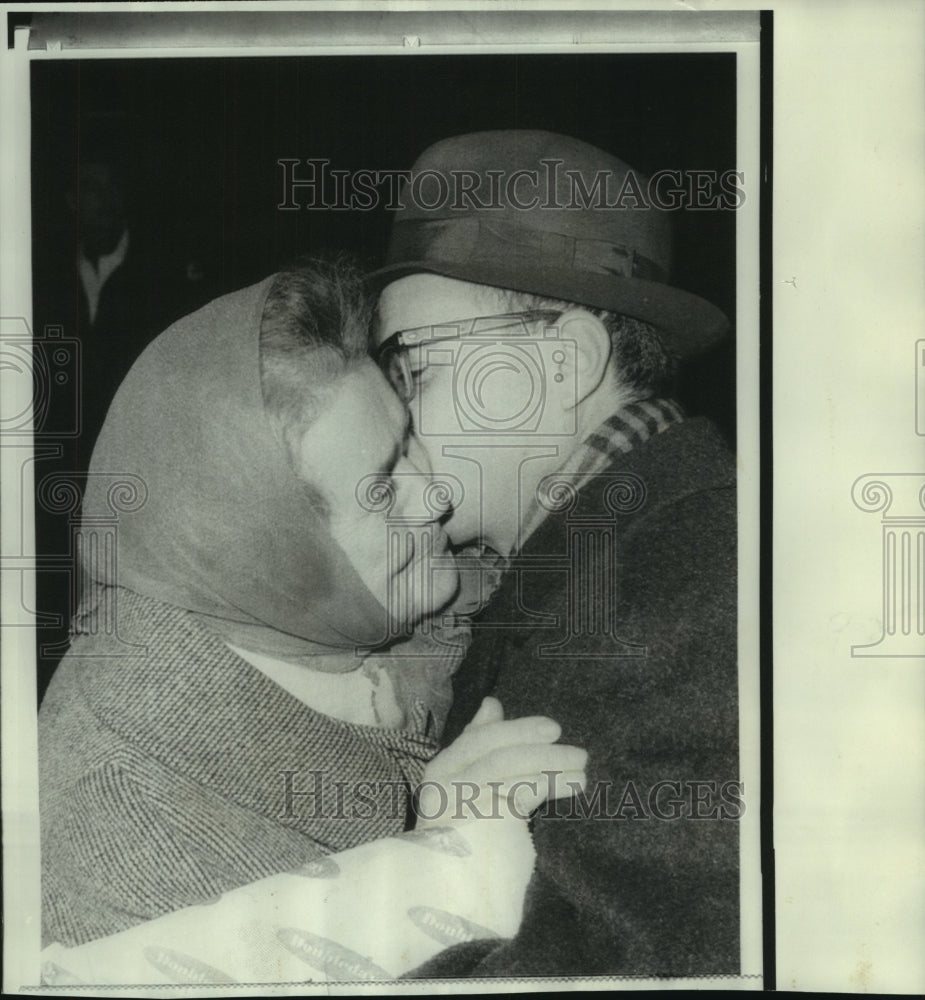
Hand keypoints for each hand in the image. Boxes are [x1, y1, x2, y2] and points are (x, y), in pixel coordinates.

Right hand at [415, 697, 586, 828]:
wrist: (457, 900)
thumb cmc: (470, 844)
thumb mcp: (475, 790)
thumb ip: (482, 747)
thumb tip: (491, 703)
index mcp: (441, 772)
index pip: (479, 739)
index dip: (517, 729)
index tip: (553, 730)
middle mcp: (444, 784)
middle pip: (493, 749)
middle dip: (537, 746)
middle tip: (578, 753)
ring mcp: (458, 803)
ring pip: (506, 766)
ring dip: (549, 763)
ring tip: (581, 773)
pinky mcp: (477, 823)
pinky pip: (514, 792)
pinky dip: (542, 784)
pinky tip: (565, 786)